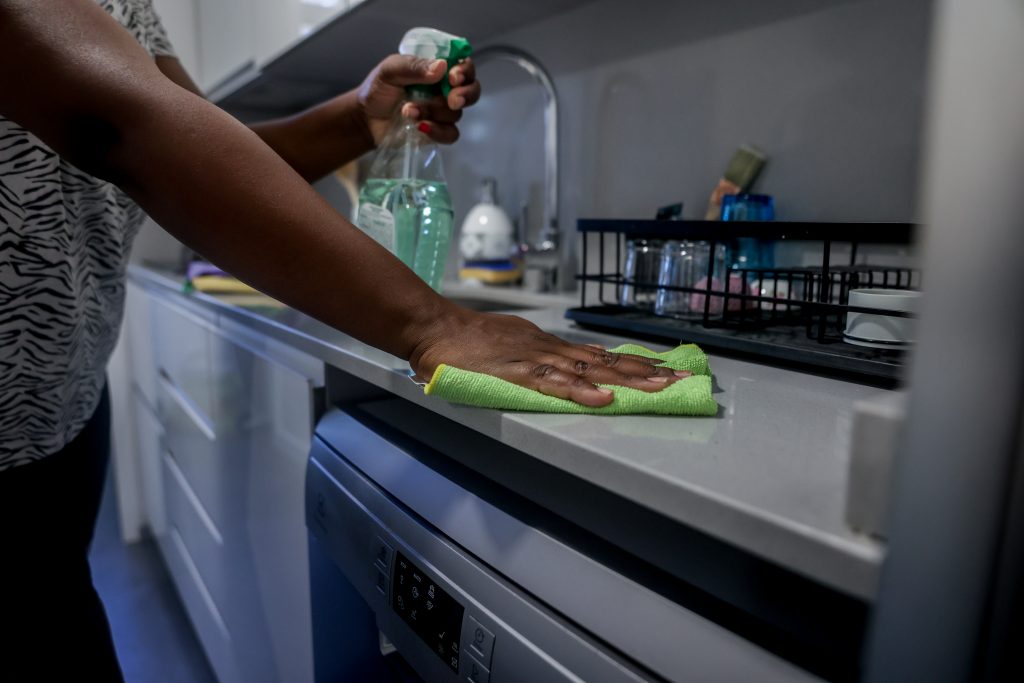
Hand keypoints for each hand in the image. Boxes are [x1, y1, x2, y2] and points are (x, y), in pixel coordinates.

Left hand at [357, 54, 480, 145]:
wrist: (366, 120)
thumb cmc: (378, 90)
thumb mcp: (390, 70)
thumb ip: (413, 66)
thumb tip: (441, 67)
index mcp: (437, 70)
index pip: (463, 66)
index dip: (465, 71)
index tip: (453, 77)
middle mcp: (445, 90)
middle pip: (472, 90)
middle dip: (465, 95)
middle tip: (452, 100)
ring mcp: (443, 113)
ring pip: (456, 114)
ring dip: (433, 112)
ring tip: (408, 111)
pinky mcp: (438, 133)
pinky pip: (451, 134)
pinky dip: (437, 131)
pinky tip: (420, 128)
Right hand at [409, 308, 689, 406]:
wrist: (433, 329)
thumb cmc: (466, 342)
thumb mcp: (511, 346)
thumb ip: (538, 360)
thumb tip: (569, 370)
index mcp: (549, 347)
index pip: (601, 356)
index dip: (634, 366)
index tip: (667, 372)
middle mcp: (550, 350)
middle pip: (606, 362)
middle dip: (645, 374)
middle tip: (682, 381)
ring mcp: (534, 360)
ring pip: (588, 371)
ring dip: (626, 381)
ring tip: (659, 389)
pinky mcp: (515, 373)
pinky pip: (552, 384)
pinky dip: (579, 392)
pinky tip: (603, 399)